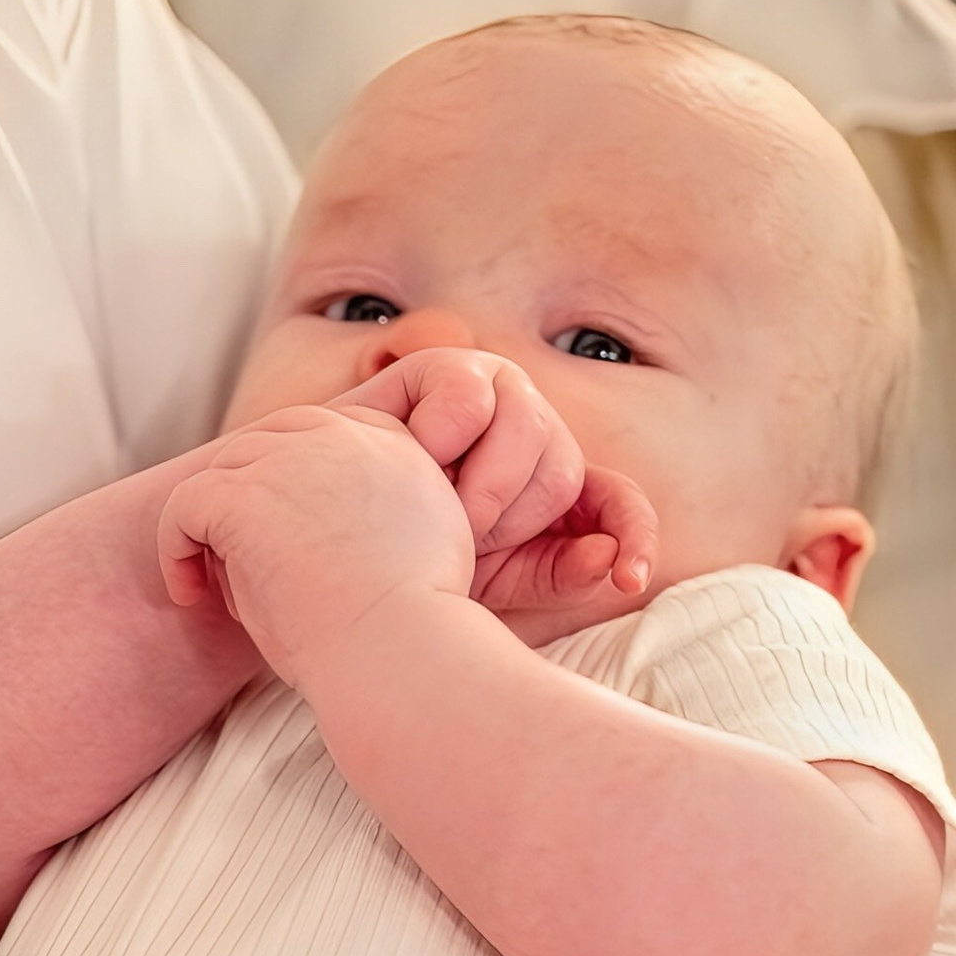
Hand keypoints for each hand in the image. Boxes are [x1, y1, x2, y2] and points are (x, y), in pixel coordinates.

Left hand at [157, 403, 473, 681]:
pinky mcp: (243, 496)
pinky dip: (176, 548)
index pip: (327, 431)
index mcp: (395, 447)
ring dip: (221, 527)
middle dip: (252, 496)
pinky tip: (189, 593)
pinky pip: (185, 505)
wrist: (401, 650)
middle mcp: (345, 436)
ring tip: (231, 591)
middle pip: (270, 442)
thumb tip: (329, 525)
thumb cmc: (412, 629)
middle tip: (246, 558)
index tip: (288, 531)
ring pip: (228, 474)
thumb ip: (385, 512)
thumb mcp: (429, 547)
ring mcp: (290, 459)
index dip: (295, 475)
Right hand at [335, 349, 657, 619]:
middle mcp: (535, 435)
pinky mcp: (448, 368)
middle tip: (459, 540)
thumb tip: (608, 561)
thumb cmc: (404, 562)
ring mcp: (496, 394)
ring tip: (434, 508)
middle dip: (510, 520)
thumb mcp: (487, 587)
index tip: (626, 579)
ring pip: (530, 429)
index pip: (620, 502)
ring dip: (478, 488)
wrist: (321, 538)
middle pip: (566, 470)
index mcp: (554, 490)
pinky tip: (412, 458)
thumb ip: (551, 577)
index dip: (633, 535)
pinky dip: (440, 442)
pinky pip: (471, 401)